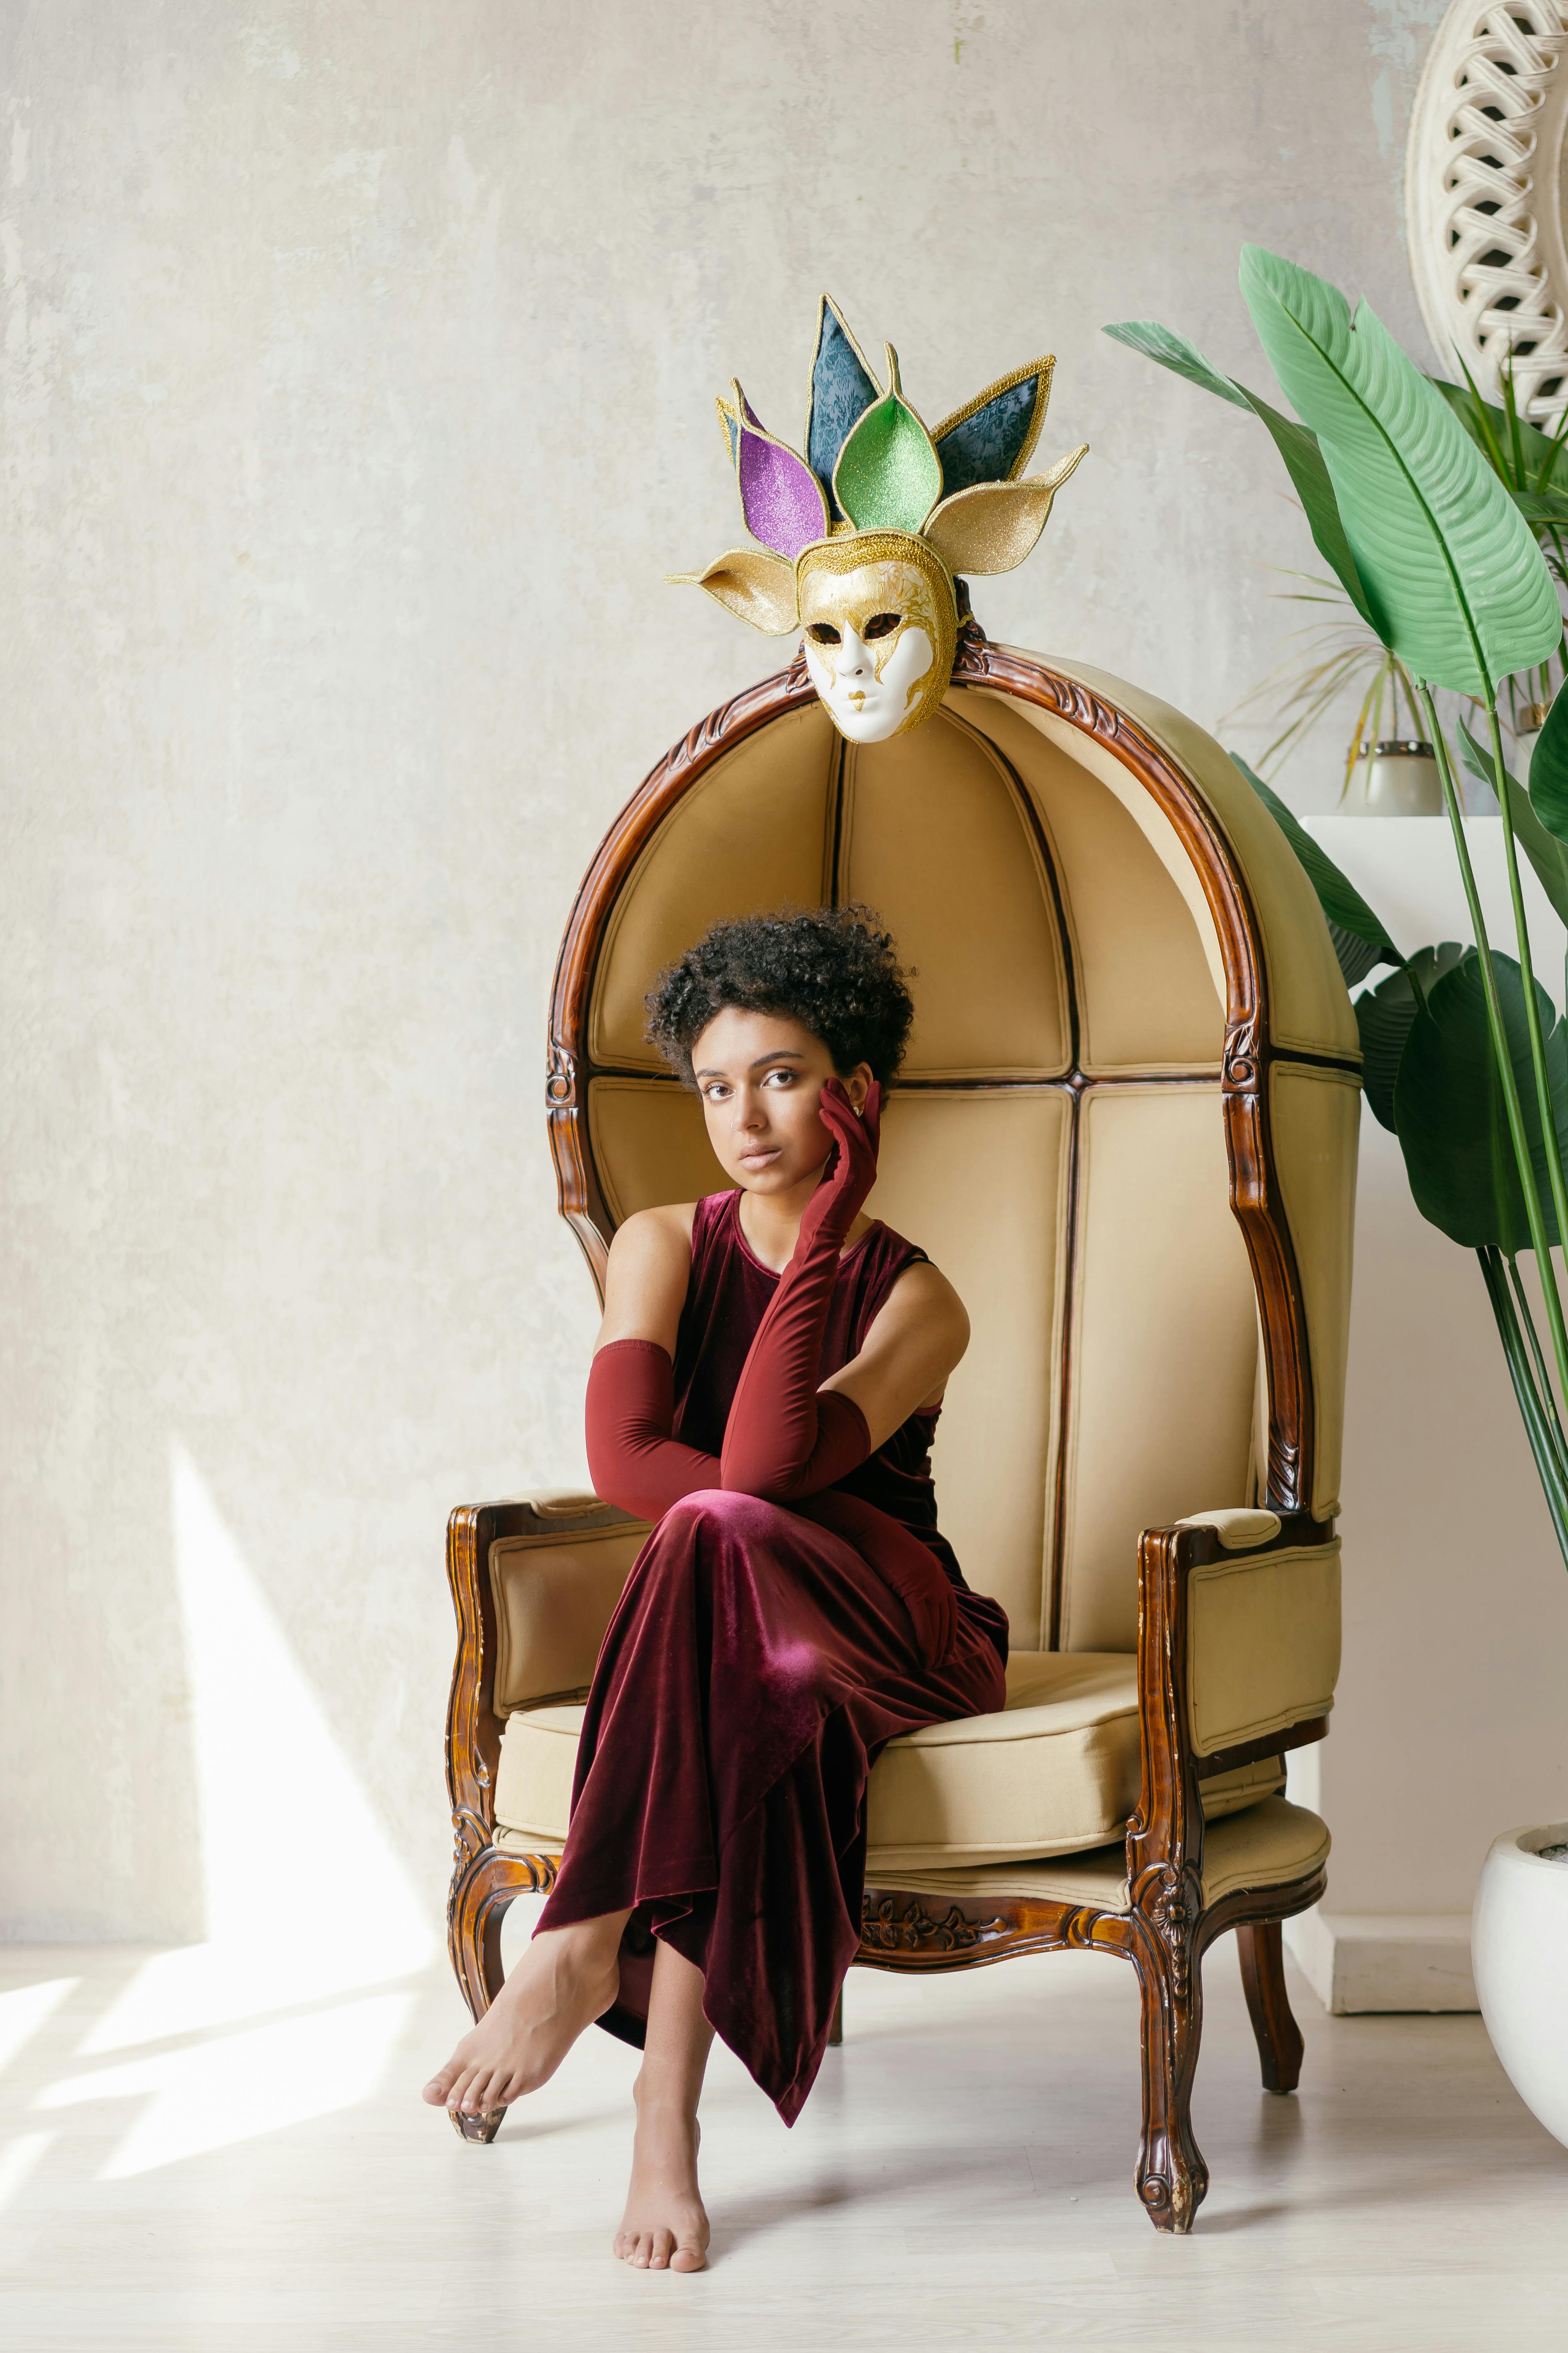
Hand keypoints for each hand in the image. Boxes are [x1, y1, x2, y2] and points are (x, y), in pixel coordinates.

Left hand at [799, 1077, 881, 1250]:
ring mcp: (863, 1172)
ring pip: (855, 1129)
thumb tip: (833, 1135)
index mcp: (866, 1166)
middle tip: (837, 1079)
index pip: (869, 1130)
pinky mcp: (850, 1176)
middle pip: (864, 1124)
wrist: (820, 1236)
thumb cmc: (821, 1209)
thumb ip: (837, 1156)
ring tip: (827, 1088)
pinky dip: (836, 1124)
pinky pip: (845, 1142)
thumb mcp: (831, 1175)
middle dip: (852, 1099)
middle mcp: (869, 1167)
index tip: (861, 1086)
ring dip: (841, 1106)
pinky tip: (823, 1111)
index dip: (867, 1107)